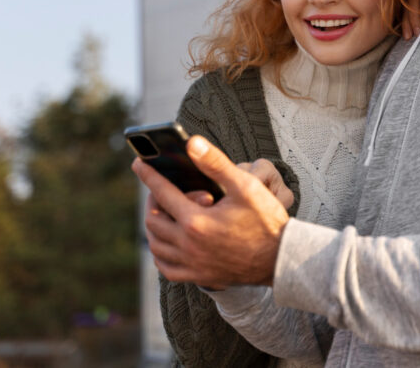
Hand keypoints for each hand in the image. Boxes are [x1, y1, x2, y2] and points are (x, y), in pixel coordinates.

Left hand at [133, 135, 288, 287]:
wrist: (281, 258)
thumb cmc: (266, 220)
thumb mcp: (245, 186)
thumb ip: (216, 163)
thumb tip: (191, 143)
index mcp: (196, 222)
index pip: (162, 193)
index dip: (148, 175)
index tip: (138, 163)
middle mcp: (189, 246)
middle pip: (153, 220)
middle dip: (153, 200)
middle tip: (161, 189)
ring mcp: (192, 264)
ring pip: (156, 245)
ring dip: (154, 227)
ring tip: (163, 212)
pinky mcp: (199, 276)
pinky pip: (166, 268)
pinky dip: (161, 253)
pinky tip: (169, 242)